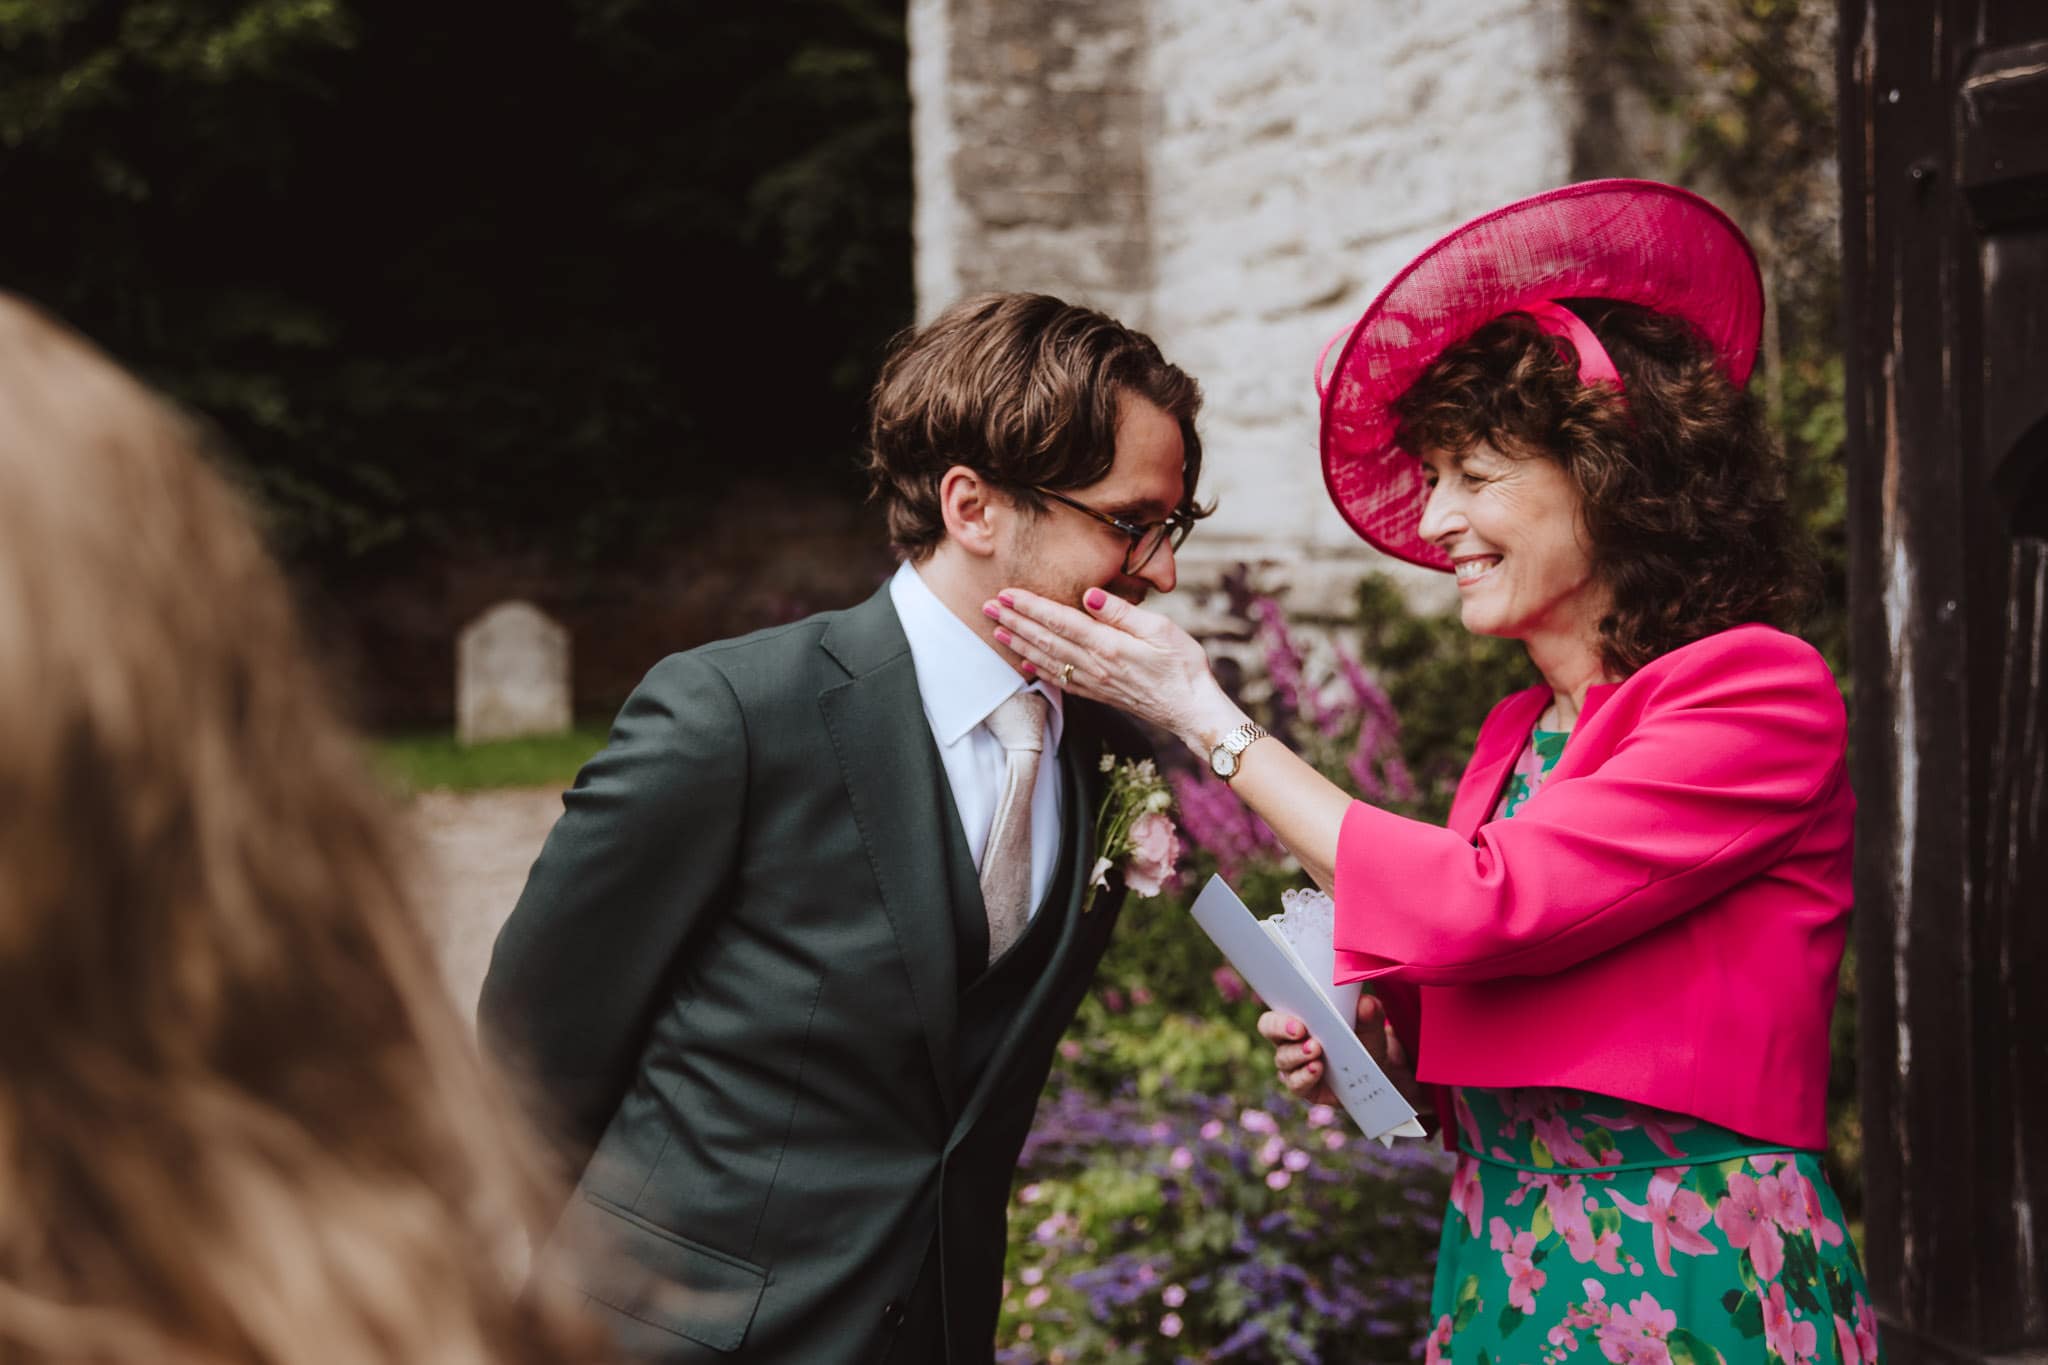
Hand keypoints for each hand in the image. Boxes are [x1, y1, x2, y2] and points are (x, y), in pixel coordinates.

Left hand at [983, 587, 1243, 752]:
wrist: (1193, 711)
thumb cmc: (1184, 666)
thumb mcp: (1162, 630)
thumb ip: (1123, 613)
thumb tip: (1090, 596)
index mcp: (1109, 646)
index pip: (1061, 621)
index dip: (1031, 607)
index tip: (1008, 593)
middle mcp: (1095, 666)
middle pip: (1046, 640)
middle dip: (1015, 622)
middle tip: (988, 607)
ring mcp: (1094, 683)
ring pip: (1048, 660)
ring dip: (1020, 644)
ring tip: (997, 630)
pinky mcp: (1098, 694)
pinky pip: (1060, 681)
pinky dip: (1038, 670)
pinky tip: (1024, 663)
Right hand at [1257, 994, 1422, 1111]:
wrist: (1375, 1070)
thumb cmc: (1364, 1039)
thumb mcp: (1371, 1024)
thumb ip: (1369, 1012)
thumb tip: (1365, 1004)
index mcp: (1296, 1018)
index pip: (1274, 1015)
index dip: (1279, 1017)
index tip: (1297, 1019)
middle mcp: (1288, 1041)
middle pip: (1270, 1031)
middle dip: (1282, 1029)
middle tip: (1301, 1031)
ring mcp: (1294, 1066)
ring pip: (1283, 1058)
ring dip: (1298, 1054)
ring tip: (1316, 1051)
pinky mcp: (1304, 1087)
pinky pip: (1296, 1083)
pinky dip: (1305, 1076)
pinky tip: (1317, 1069)